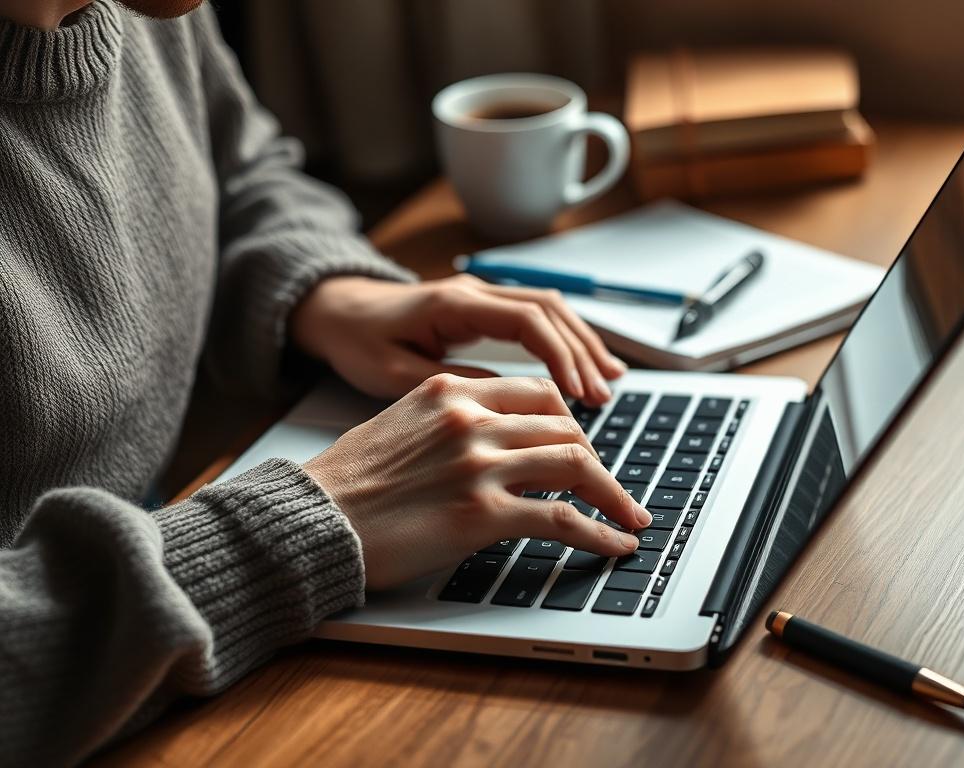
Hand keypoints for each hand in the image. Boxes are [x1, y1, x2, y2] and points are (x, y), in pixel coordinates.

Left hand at [290, 274, 626, 405]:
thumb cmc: (359, 342)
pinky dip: (563, 340)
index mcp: (453, 304)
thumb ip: (450, 383)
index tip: (579, 391)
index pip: (526, 320)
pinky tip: (581, 366)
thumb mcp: (395, 374)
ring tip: (610, 380)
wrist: (338, 312)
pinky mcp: (482, 308)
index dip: (560, 355)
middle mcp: (474, 292)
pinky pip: (535, 317)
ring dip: (581, 343)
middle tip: (604, 394)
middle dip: (582, 350)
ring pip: (549, 309)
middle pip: (548, 309)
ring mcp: (481, 296)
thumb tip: (507, 400)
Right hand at [303, 374, 651, 589]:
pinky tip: (616, 543)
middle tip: (609, 487)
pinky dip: (600, 531)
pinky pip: (564, 518)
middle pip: (565, 426)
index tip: (583, 444)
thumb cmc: (346, 481)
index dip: (570, 420)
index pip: (537, 393)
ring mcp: (479, 465)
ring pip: (576, 464)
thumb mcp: (400, 424)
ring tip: (631, 517)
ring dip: (614, 495)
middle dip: (597, 459)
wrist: (310, 519)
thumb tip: (498, 442)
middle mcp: (471, 419)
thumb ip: (453, 422)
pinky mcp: (482, 514)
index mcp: (450, 391)